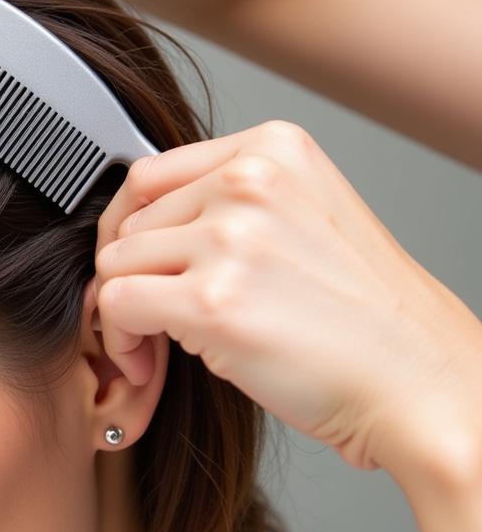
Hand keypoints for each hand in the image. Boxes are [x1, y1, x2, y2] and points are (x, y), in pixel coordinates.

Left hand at [85, 120, 481, 479]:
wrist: (416, 381)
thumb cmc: (364, 317)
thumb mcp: (301, 220)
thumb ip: (228, 206)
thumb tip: (137, 229)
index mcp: (273, 149)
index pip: (151, 176)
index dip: (132, 229)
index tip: (142, 266)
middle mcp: (250, 180)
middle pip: (130, 221)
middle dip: (131, 273)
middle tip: (153, 316)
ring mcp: (230, 238)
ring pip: (115, 263)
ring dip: (123, 310)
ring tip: (157, 342)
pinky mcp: (211, 300)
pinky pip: (116, 306)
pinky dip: (121, 341)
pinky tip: (148, 362)